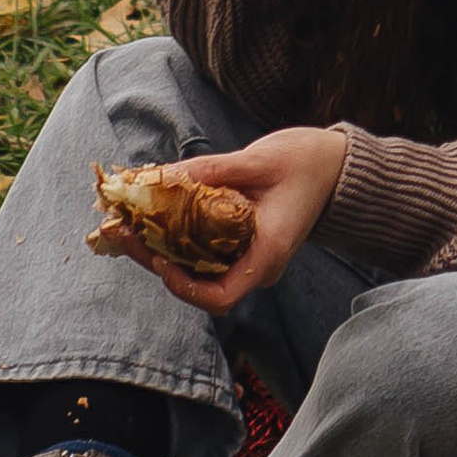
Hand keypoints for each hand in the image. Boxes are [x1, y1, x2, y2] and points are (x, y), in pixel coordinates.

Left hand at [93, 126, 350, 317]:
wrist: (336, 165)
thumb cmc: (306, 161)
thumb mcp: (259, 159)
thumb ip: (212, 171)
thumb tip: (161, 177)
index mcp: (267, 254)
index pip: (219, 296)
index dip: (182, 286)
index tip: (158, 257)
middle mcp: (255, 265)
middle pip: (197, 283)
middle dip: (154, 260)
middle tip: (120, 230)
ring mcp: (248, 257)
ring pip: (196, 268)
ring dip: (159, 248)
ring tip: (125, 222)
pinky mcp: (240, 244)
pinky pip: (202, 251)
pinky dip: (175, 237)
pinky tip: (151, 215)